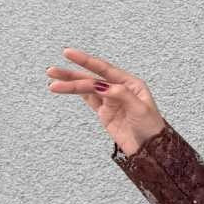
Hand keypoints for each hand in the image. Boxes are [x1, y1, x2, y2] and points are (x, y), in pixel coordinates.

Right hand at [46, 47, 165, 155]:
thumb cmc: (152, 128)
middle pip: (92, 78)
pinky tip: (63, 88)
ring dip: (70, 86)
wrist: (151, 150)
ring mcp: (111, 100)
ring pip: (87, 89)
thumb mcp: (139, 109)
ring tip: (52, 84)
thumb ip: (121, 94)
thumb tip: (101, 85)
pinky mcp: (105, 113)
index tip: (68, 53)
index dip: (86, 61)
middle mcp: (120, 89)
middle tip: (52, 71)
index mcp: (131, 83)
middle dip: (72, 75)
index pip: (104, 69)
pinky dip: (76, 93)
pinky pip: (89, 99)